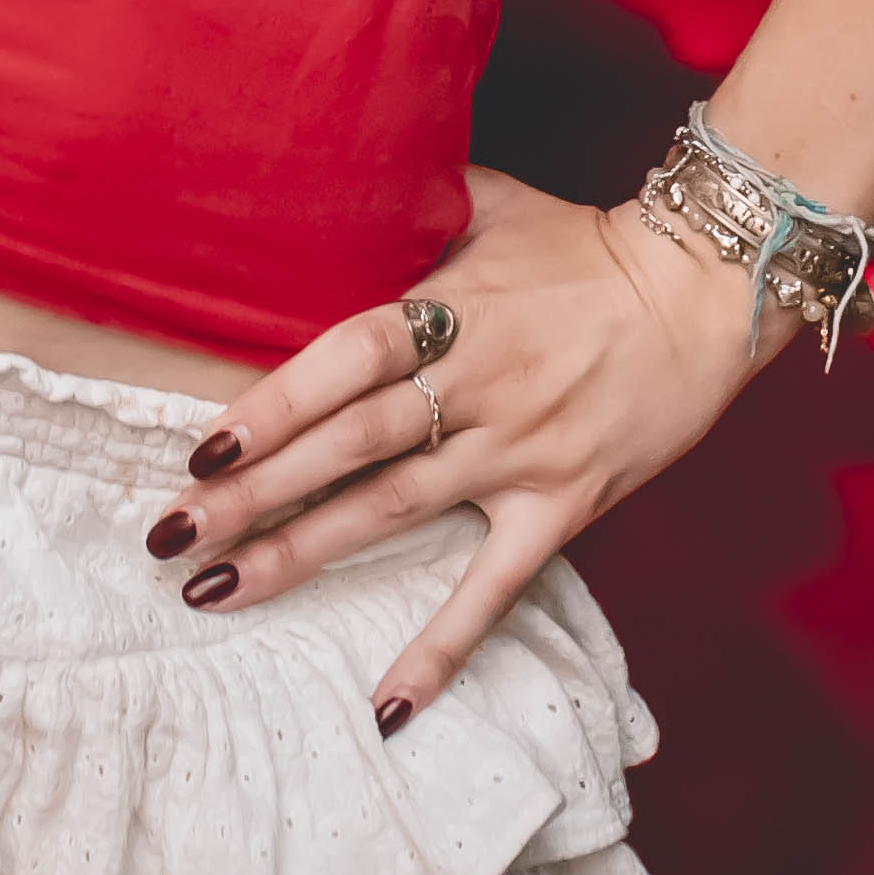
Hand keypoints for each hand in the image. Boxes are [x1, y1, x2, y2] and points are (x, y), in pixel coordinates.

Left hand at [153, 163, 768, 726]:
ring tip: (217, 592)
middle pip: (351, 446)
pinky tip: (387, 706)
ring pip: (395, 512)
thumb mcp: (491, 199)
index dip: (275, 404)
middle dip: (254, 493)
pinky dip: (442, 649)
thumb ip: (410, 198)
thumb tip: (325, 169)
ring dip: (303, 556)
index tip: (201, 446)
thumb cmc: (582, 242)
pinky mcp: (563, 504)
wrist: (703, 290)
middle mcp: (479, 385)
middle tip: (170, 535)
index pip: (347, 361)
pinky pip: (495, 587)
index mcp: (453, 308)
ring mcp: (520, 451)